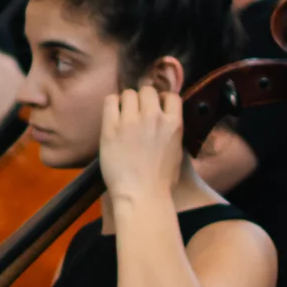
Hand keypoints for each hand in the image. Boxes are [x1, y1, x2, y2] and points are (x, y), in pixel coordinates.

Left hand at [98, 84, 183, 207]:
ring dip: (126, 102)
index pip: (171, 96)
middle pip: (147, 90)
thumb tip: (167, 121)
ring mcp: (131, 121)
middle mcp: (153, 117)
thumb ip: (172, 132)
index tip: (156, 108)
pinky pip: (110, 101)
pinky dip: (111, 105)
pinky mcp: (111, 128)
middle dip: (143, 99)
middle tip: (136, 113)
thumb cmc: (161, 182)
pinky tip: (111, 116)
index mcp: (174, 123)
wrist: (141, 196)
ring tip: (123, 116)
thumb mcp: (177, 152)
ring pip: (128, 93)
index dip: (162, 100)